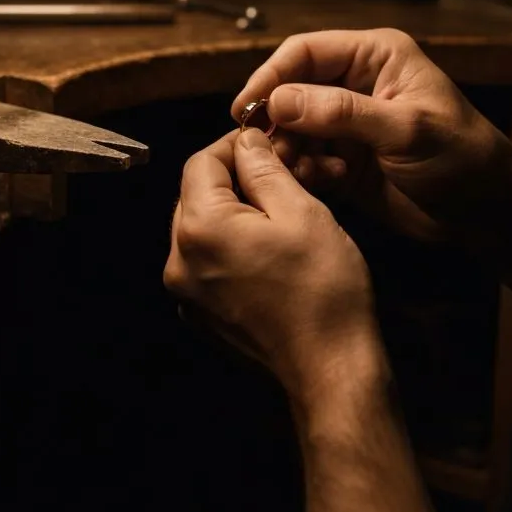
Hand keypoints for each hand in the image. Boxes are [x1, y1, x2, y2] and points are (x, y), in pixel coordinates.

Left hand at [164, 127, 379, 400]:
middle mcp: (179, 260)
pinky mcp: (200, 314)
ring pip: (200, 226)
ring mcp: (186, 292)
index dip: (234, 145)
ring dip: (233, 209)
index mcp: (199, 228)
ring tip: (278, 207)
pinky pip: (206, 261)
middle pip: (195, 194)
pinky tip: (268, 246)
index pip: (200, 162)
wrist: (332, 370)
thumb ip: (264, 168)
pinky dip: (230, 244)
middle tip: (278, 171)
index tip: (267, 141)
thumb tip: (246, 141)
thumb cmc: (323, 289)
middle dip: (234, 176)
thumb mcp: (301, 211)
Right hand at [233, 29, 511, 242]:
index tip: (245, 107)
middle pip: (290, 88)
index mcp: (374, 56)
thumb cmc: (464, 159)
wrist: (490, 215)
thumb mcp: (406, 129)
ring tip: (298, 169)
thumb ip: (342, 112)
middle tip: (264, 148)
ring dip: (286, 148)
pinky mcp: (342, 160)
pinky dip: (302, 170)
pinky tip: (323, 181)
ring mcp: (346, 124)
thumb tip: (279, 100)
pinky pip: (303, 158)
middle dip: (275, 118)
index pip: (305, 52)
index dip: (271, 75)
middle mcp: (354, 83)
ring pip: (291, 126)